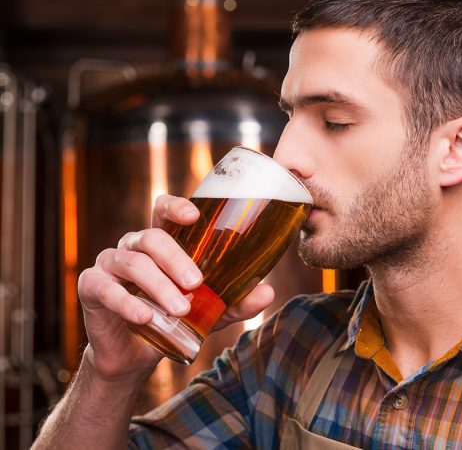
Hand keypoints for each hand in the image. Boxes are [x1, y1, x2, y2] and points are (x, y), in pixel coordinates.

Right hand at [77, 194, 274, 384]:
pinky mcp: (92, 287)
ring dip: (158, 286)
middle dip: (175, 258)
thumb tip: (268, 291)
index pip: (163, 210)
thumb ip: (235, 301)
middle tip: (196, 283)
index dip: (175, 207)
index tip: (194, 215)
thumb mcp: (209, 311)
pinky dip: (127, 303)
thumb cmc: (173, 320)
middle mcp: (134, 247)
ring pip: (133, 263)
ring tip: (180, 310)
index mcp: (161, 244)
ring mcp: (110, 264)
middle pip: (152, 237)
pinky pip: (106, 289)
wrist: (136, 354)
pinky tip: (145, 317)